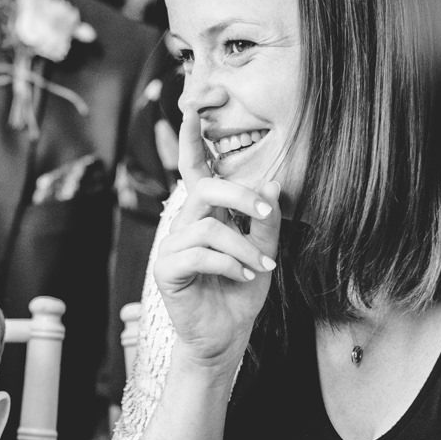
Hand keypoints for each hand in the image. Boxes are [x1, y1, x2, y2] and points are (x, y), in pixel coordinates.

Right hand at [152, 119, 281, 369]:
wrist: (225, 338)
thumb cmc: (240, 293)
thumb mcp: (264, 252)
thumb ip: (266, 220)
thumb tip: (274, 183)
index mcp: (205, 212)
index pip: (194, 166)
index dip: (191, 135)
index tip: (195, 101)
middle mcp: (185, 222)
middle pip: (205, 188)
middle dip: (240, 196)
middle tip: (265, 213)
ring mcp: (171, 245)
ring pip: (208, 226)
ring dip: (244, 247)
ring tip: (263, 266)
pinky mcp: (166, 270)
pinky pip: (198, 255)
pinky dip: (229, 264)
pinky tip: (245, 277)